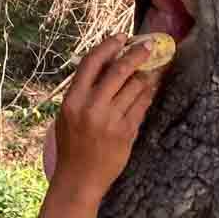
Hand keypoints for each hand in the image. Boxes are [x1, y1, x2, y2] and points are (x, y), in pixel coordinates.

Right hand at [45, 35, 161, 201]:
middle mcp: (92, 107)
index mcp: (73, 100)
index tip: (121, 38)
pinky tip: (150, 88)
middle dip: (136, 55)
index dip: (108, 46)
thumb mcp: (67, 115)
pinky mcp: (126, 132)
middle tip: (148, 46)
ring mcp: (111, 120)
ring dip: (145, 75)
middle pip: (119, 71)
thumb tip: (105, 63)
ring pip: (135, 87)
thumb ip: (83, 91)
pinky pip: (141, 106)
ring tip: (151, 68)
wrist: (79, 179)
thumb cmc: (71, 145)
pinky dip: (147, 94)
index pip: (92, 63)